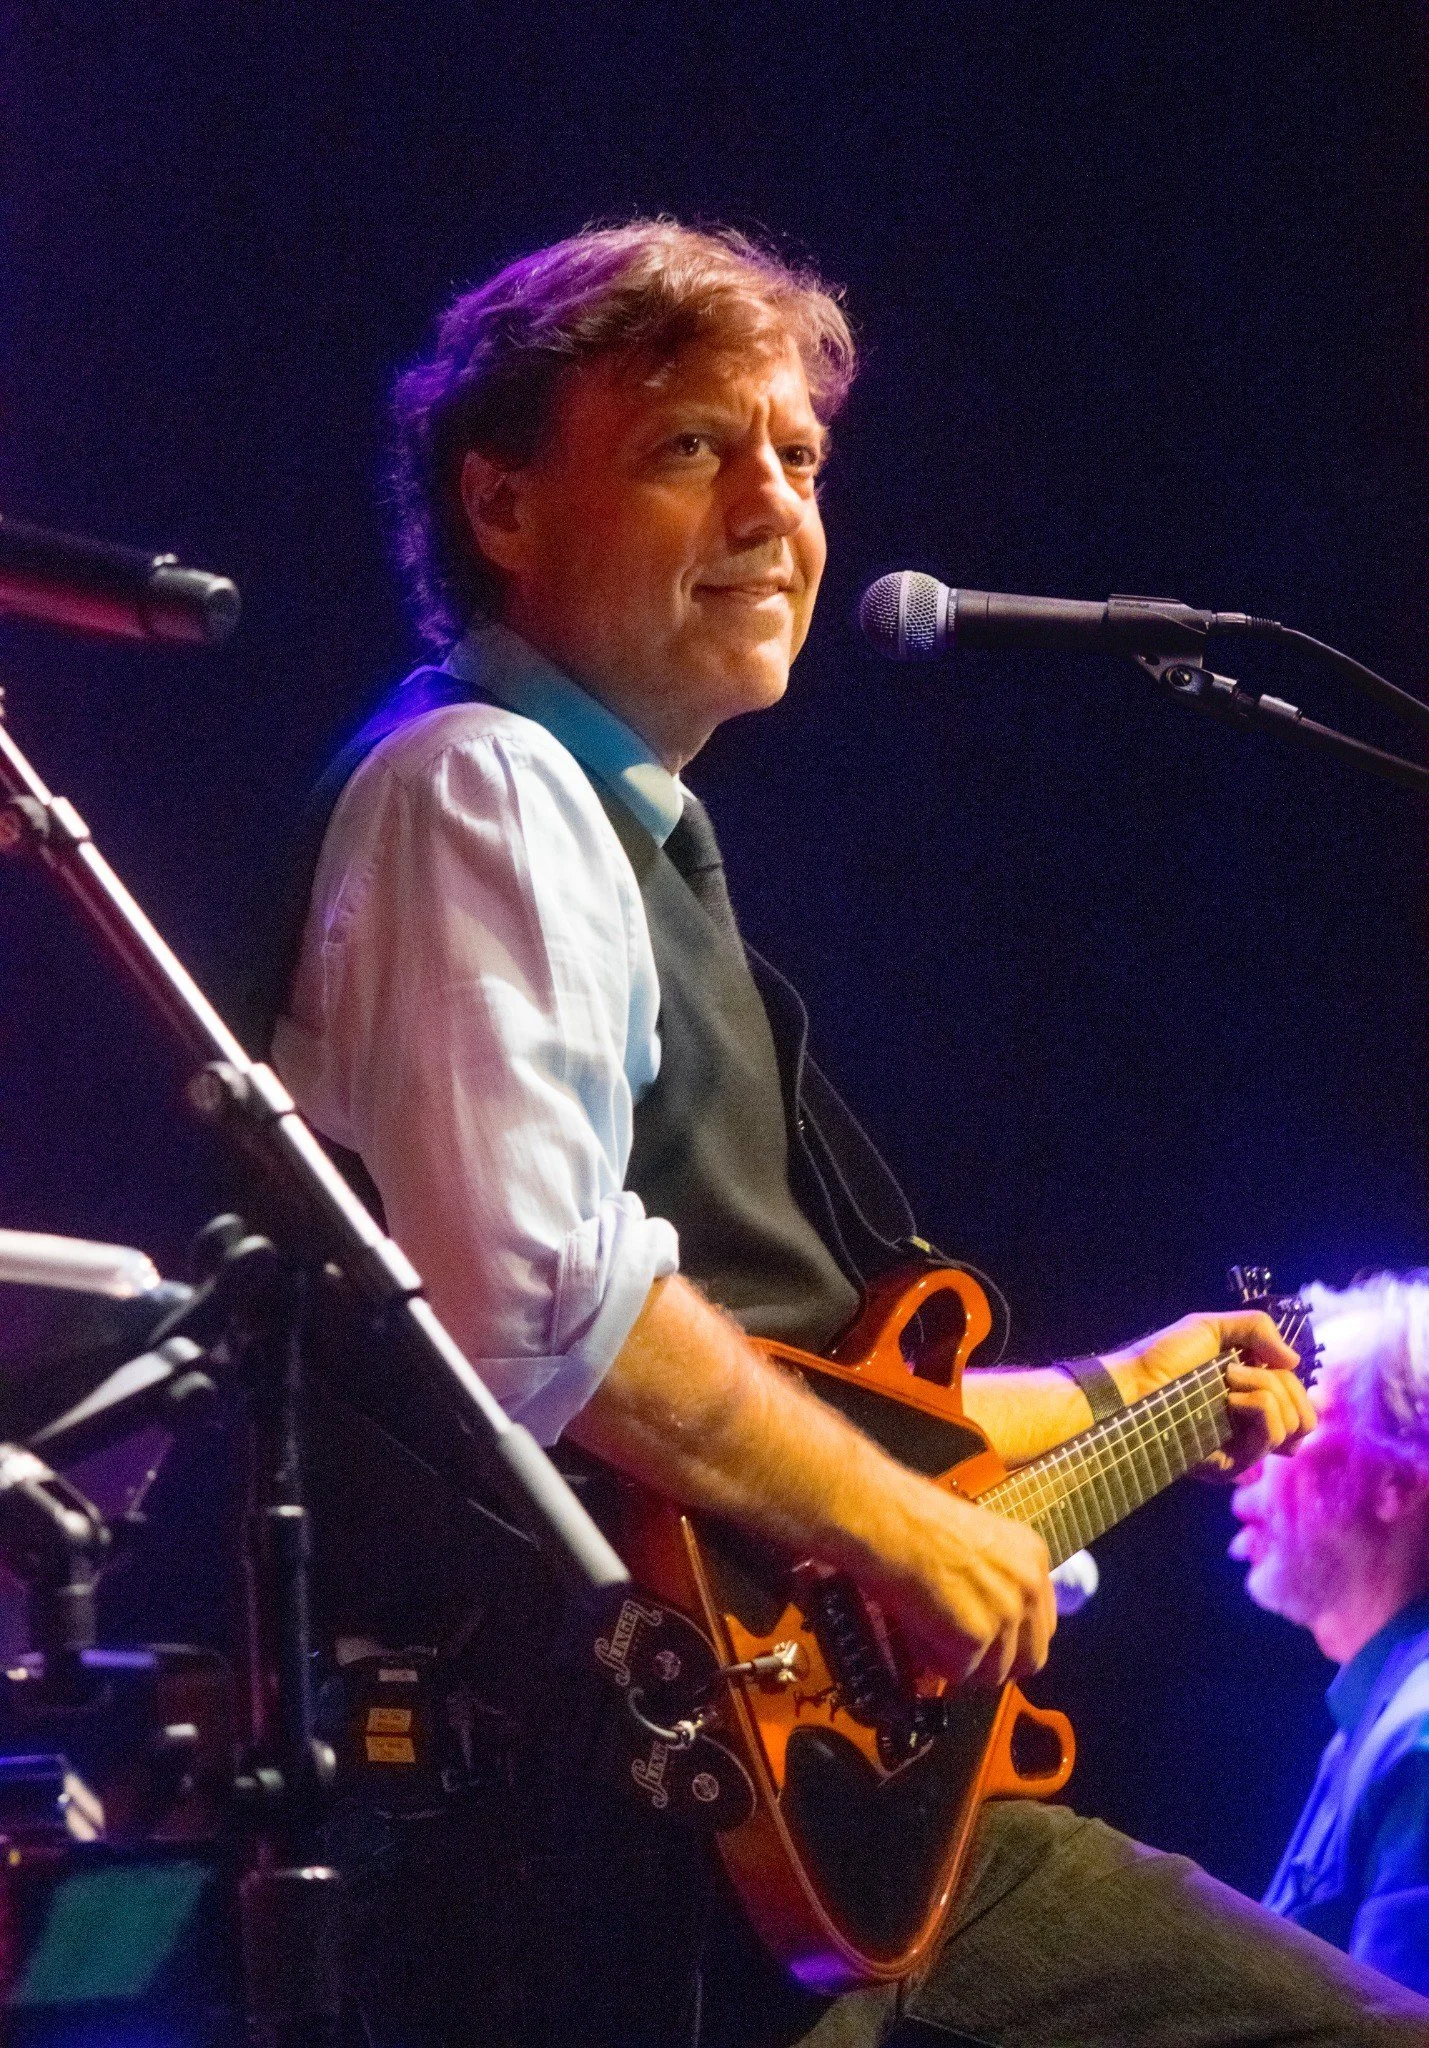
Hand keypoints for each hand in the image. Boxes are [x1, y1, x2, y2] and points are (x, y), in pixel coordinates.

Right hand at [875, 1483, 1055, 1688]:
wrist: (884, 1518)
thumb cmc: (913, 1521)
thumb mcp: (976, 1543)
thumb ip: (998, 1581)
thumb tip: (994, 1624)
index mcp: (1033, 1557)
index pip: (1042, 1626)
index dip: (1011, 1641)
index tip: (986, 1642)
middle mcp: (1030, 1585)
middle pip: (1029, 1659)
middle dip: (993, 1662)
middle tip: (959, 1651)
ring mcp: (1006, 1612)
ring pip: (993, 1673)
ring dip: (959, 1660)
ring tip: (928, 1628)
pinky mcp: (976, 1636)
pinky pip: (957, 1672)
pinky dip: (932, 1658)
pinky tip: (916, 1627)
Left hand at [1102, 1310, 1315, 1479]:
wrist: (1135, 1382)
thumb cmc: (1164, 1356)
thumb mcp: (1213, 1328)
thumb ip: (1257, 1329)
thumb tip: (1296, 1361)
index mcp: (1252, 1401)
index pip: (1301, 1405)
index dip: (1294, 1384)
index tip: (1268, 1364)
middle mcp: (1251, 1428)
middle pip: (1304, 1417)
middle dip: (1282, 1383)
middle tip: (1236, 1371)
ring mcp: (1242, 1448)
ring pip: (1292, 1426)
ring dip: (1265, 1389)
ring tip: (1227, 1381)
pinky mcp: (1230, 1463)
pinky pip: (1270, 1436)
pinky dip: (1258, 1406)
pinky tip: (1229, 1398)